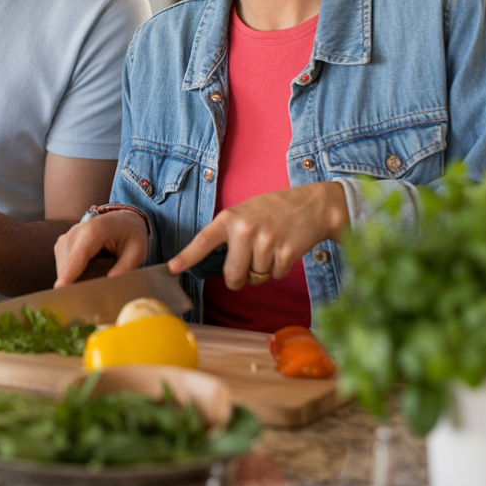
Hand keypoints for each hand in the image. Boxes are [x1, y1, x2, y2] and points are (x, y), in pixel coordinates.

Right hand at [53, 210, 147, 287]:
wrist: (122, 220)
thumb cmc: (130, 235)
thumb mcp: (137, 250)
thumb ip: (126, 266)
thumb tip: (111, 281)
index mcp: (95, 230)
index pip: (78, 255)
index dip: (68, 273)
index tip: (60, 289)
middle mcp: (75, 231)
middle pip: (68, 265)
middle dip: (76, 282)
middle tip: (95, 292)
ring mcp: (66, 237)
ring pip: (63, 267)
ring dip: (75, 278)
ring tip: (98, 274)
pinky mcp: (62, 244)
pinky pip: (63, 266)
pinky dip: (73, 274)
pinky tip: (89, 271)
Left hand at [168, 182, 348, 288]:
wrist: (313, 205)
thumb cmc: (275, 210)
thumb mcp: (246, 213)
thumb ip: (229, 234)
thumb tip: (214, 263)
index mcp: (230, 218)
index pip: (203, 241)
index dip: (186, 257)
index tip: (173, 268)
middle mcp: (245, 229)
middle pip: (232, 275)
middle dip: (237, 280)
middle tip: (245, 270)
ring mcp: (266, 241)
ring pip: (256, 277)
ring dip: (263, 271)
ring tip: (271, 248)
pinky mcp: (286, 253)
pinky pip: (275, 276)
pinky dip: (279, 269)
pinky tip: (284, 250)